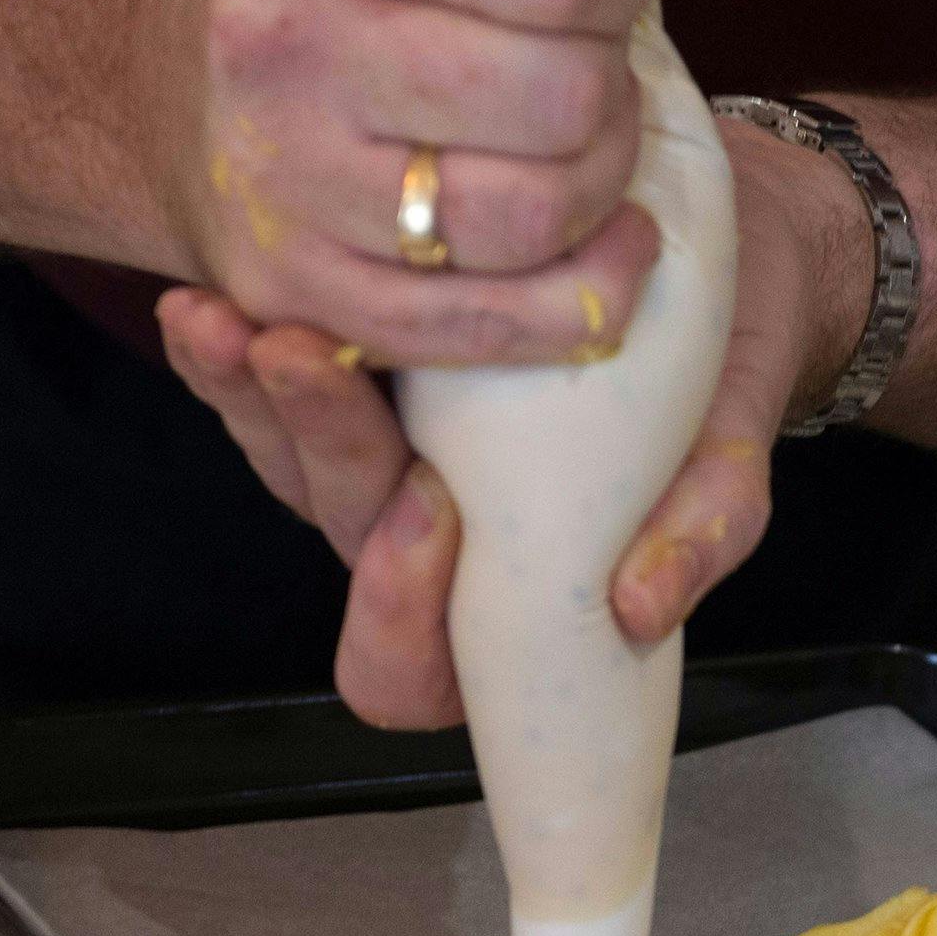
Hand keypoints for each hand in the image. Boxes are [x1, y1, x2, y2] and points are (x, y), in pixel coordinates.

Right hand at [143, 0, 659, 363]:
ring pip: (534, 219)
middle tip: (595, 80)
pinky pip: (487, 323)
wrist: (173, 94)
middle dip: (612, 92)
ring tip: (593, 155)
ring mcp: (290, 182)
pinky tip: (618, 249)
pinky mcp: (301, 289)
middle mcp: (295, 48)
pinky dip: (588, 297)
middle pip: (560, 100)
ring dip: (603, 189)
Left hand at [159, 117, 872, 727]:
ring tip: (230, 320)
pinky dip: (229, 354)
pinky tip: (207, 295)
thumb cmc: (721, 380)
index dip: (401, 618)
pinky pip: (267, 391)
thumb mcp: (729, 452)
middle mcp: (431, 546)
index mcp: (509, 602)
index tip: (435, 511)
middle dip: (314, 447)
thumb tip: (643, 608)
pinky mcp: (356, 385)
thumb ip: (706, 528)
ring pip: (286, 463)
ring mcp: (382, 465)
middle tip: (299, 356)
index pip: (416, 671)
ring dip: (248, 399)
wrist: (722, 264)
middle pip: (341, 533)